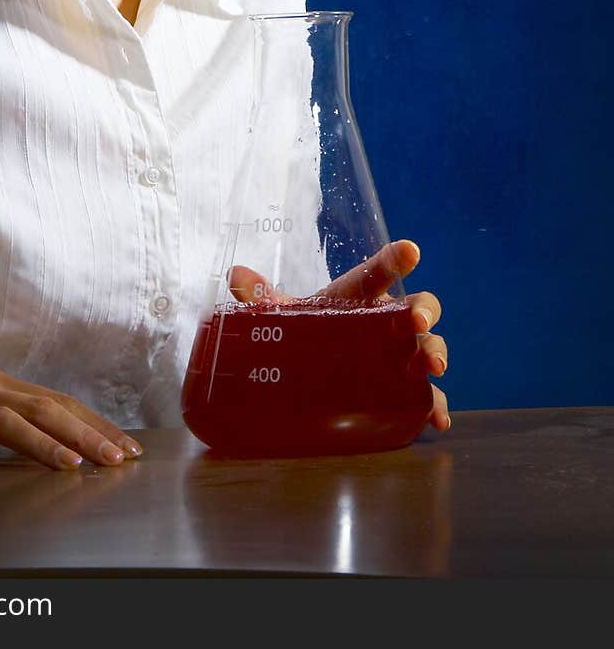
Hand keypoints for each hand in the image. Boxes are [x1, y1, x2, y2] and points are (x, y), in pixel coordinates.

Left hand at [228, 238, 449, 432]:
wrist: (309, 372)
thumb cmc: (305, 333)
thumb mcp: (283, 316)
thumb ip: (261, 298)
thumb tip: (235, 276)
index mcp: (358, 298)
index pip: (376, 274)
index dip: (393, 260)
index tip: (410, 251)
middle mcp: (386, 322)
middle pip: (416, 307)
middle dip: (424, 310)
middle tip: (417, 322)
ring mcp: (399, 356)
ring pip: (427, 347)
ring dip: (434, 354)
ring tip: (432, 368)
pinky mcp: (401, 391)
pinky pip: (424, 398)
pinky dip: (433, 407)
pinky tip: (436, 420)